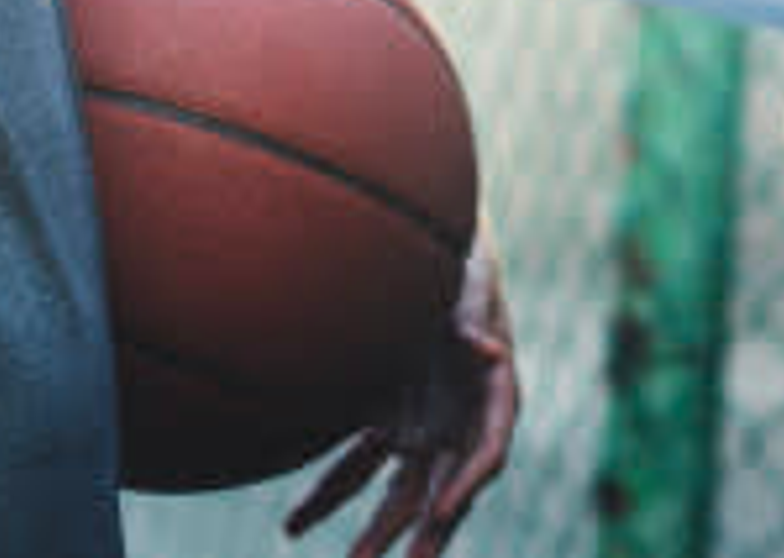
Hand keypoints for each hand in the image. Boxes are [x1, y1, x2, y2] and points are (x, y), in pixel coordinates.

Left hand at [279, 235, 518, 556]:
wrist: (431, 254)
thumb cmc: (458, 269)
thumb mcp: (471, 288)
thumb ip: (475, 320)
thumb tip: (488, 351)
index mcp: (489, 397)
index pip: (487, 453)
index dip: (465, 488)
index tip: (439, 516)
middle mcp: (456, 423)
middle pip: (441, 491)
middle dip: (421, 535)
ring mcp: (419, 427)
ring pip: (395, 493)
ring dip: (373, 532)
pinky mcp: (385, 421)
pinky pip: (357, 467)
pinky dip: (329, 496)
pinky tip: (293, 525)